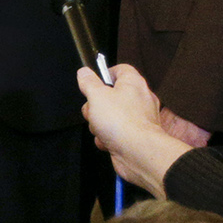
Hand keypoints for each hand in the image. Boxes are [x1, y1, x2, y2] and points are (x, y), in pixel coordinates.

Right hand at [76, 65, 206, 196]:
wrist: (138, 152)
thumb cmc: (121, 122)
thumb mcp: (96, 96)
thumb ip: (88, 82)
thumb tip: (84, 72)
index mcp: (132, 82)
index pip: (119, 70)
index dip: (104, 75)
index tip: (92, 83)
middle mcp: (138, 99)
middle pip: (110, 96)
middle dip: (96, 106)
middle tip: (94, 111)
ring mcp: (137, 119)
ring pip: (110, 116)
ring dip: (99, 125)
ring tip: (102, 129)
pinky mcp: (134, 136)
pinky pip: (115, 133)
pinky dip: (107, 138)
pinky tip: (107, 141)